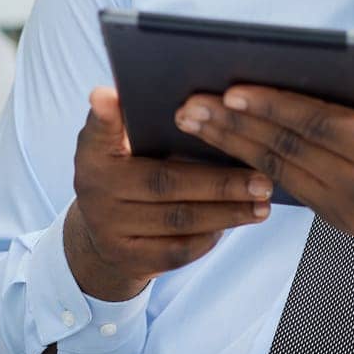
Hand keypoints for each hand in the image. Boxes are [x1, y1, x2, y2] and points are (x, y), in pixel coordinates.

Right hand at [64, 86, 274, 301]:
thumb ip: (130, 123)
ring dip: (225, 212)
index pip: (98, 130)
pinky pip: (178, 249)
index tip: (109, 94)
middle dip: (218, 182)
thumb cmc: (125, 175)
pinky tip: (236, 223)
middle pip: (163, 183)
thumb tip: (140, 95)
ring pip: (178, 220)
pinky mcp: (129, 259)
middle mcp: (95, 191)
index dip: (105, 116)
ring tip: (261, 203)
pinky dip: (211, 236)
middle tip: (261, 179)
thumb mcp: (118, 146)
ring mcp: (109, 229)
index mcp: (92, 153)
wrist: (102, 238)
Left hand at [174, 47, 353, 302]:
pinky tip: (223, 145)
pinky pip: (287, 187)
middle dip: (236, 124)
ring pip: (278, 171)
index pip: (321, 125)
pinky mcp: (337, 220)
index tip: (234, 89)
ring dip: (231, 144)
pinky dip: (251, 164)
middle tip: (191, 103)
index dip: (275, 106)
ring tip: (192, 121)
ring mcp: (349, 209)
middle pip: (289, 149)